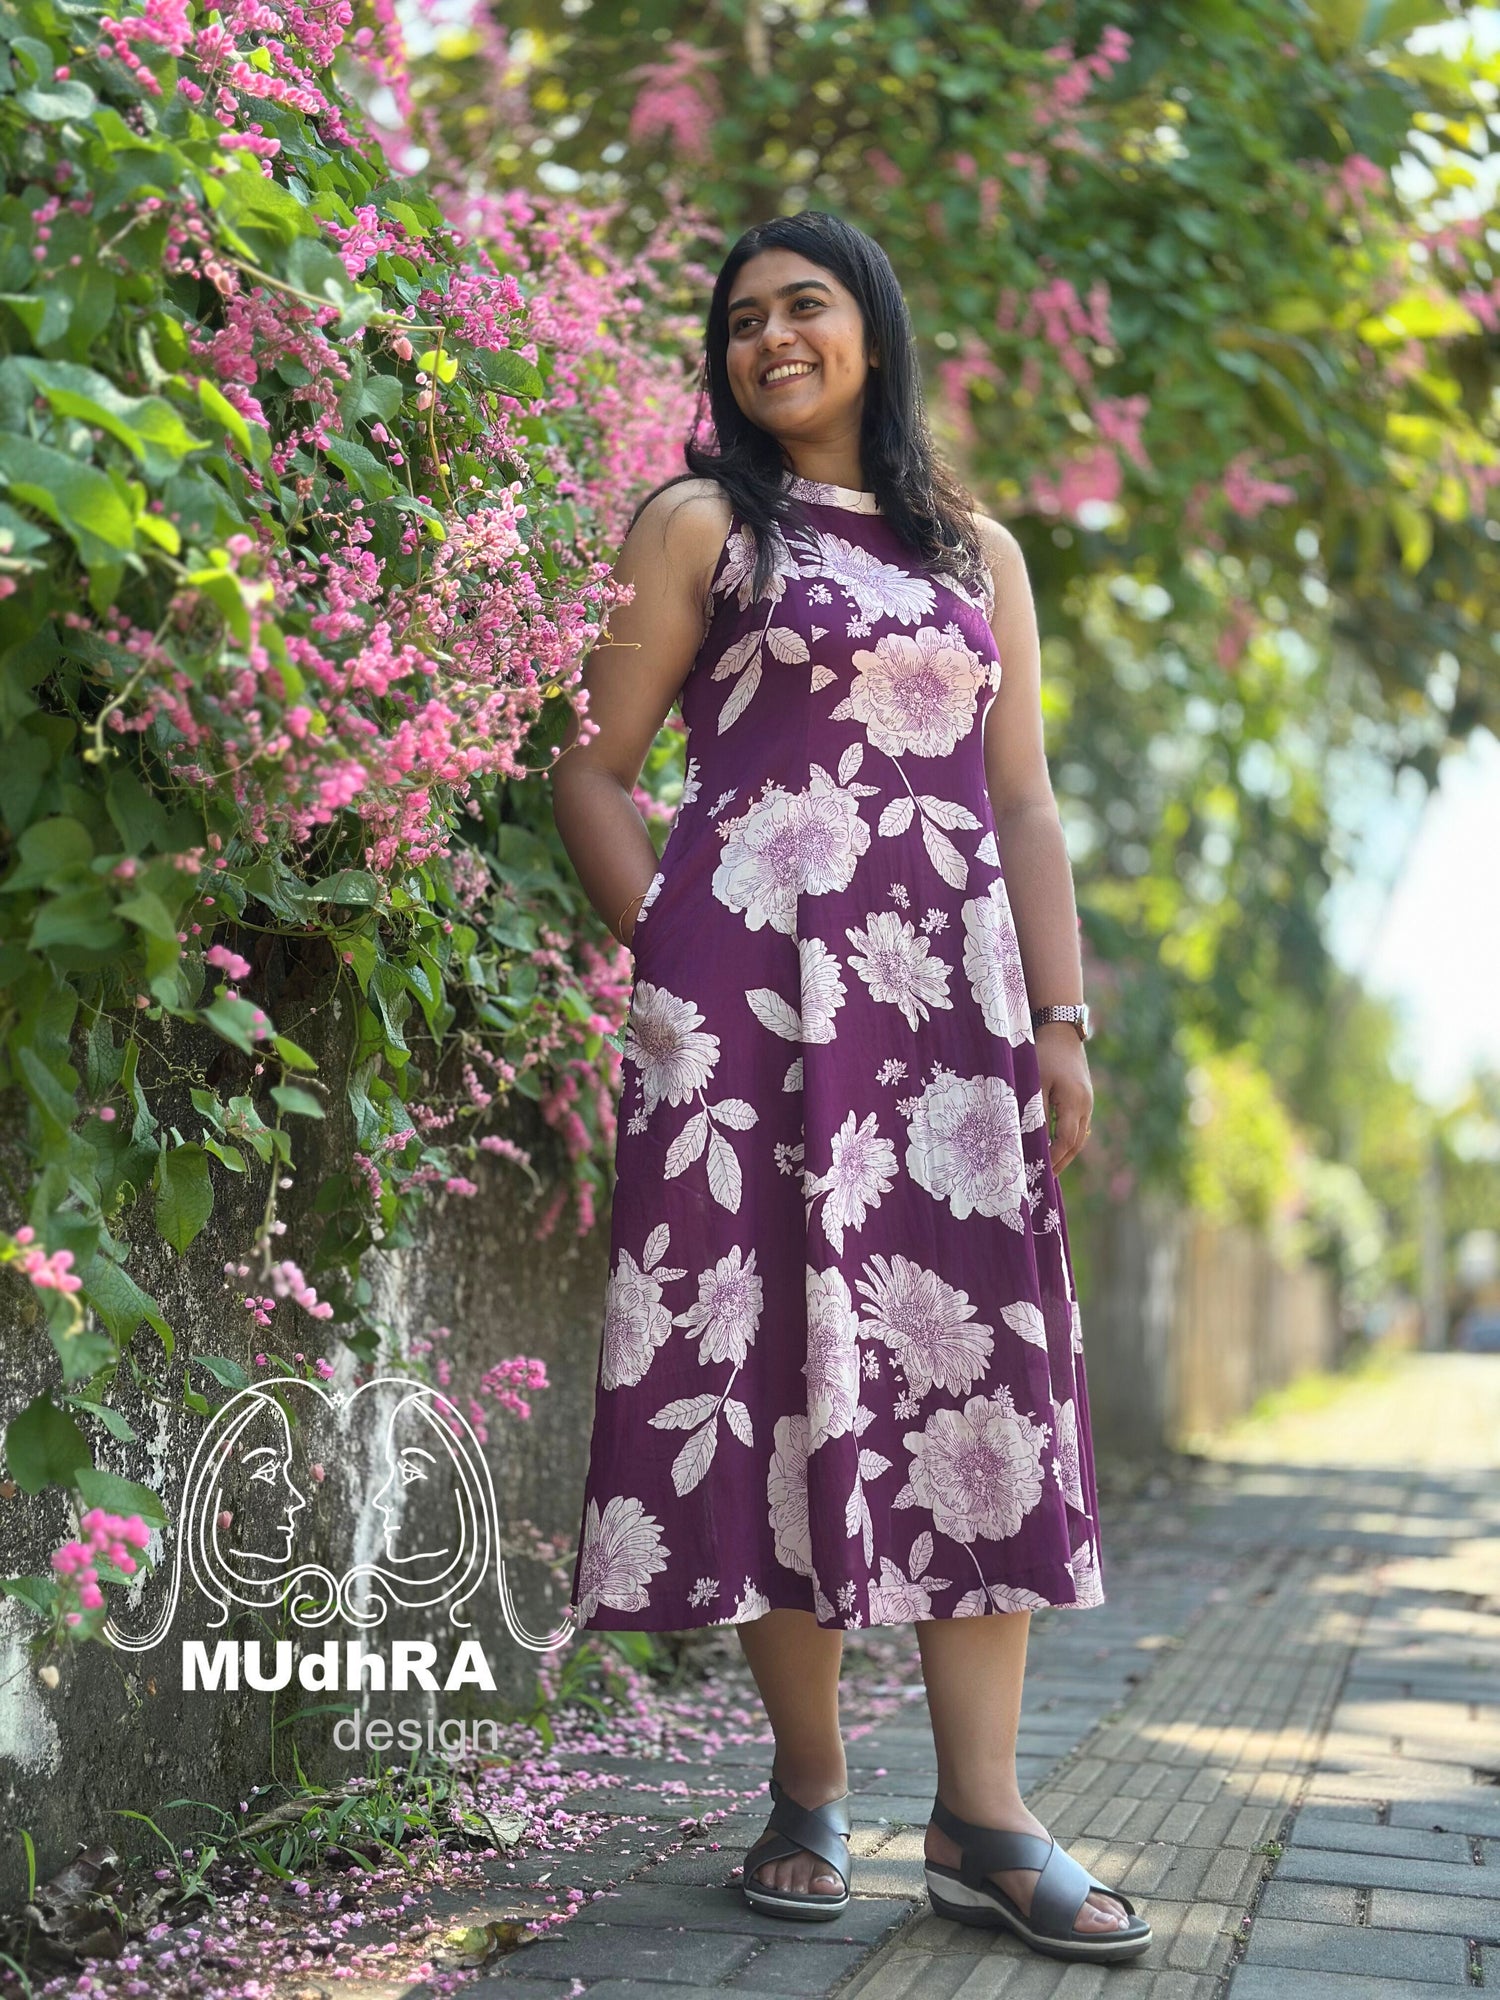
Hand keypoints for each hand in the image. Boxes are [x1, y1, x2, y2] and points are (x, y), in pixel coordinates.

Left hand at [1036, 1021, 1092, 1174]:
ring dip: (1065, 1153)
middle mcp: (1085, 1104)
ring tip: (1049, 1168)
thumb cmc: (1043, 1053)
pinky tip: (1055, 1146)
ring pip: (1079, 1136)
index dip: (1053, 1158)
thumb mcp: (1035, 1081)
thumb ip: (1035, 1109)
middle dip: (1060, 1162)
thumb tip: (1030, 1138)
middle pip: (1075, 1143)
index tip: (1039, 1171)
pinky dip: (1068, 1139)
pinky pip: (1078, 1126)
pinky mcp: (1084, 1097)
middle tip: (1044, 1178)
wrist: (1061, 1030)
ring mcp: (1087, 1101)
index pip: (1065, 1141)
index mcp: (1074, 1101)